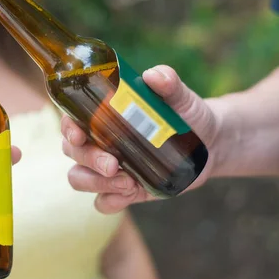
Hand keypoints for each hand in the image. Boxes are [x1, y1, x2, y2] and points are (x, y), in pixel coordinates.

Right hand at [61, 65, 220, 213]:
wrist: (210, 143)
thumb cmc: (188, 114)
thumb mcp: (181, 97)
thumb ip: (169, 83)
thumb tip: (154, 75)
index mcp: (104, 115)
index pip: (72, 119)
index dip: (68, 128)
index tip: (79, 135)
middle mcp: (100, 141)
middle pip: (73, 152)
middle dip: (88, 160)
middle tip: (113, 164)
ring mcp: (110, 168)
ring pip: (80, 178)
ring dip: (96, 182)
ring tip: (127, 182)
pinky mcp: (124, 190)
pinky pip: (103, 202)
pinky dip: (111, 201)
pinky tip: (131, 192)